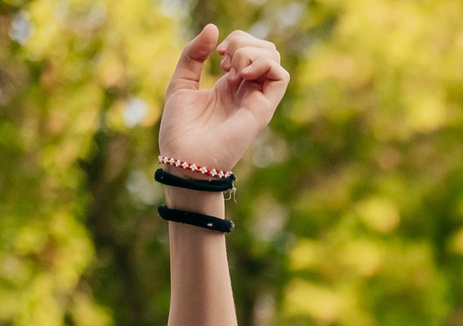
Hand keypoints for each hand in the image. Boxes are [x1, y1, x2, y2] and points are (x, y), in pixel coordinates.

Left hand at [158, 26, 289, 176]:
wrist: (184, 159)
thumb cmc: (180, 129)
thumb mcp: (181, 81)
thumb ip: (193, 54)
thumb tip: (214, 28)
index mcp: (232, 86)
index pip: (250, 51)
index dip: (235, 41)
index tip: (215, 55)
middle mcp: (249, 92)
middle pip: (266, 51)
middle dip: (243, 42)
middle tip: (222, 60)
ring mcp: (258, 101)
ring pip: (274, 59)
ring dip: (249, 52)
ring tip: (230, 69)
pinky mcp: (263, 110)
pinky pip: (280, 76)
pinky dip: (261, 64)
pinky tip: (240, 75)